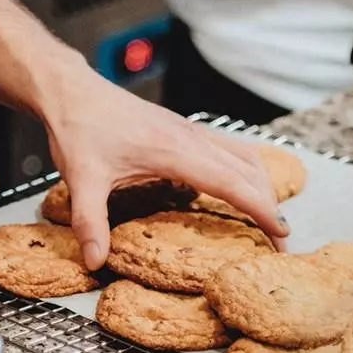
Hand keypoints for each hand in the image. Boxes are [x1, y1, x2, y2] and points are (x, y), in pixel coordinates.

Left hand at [39, 52, 288, 269]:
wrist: (71, 91)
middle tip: (281, 239)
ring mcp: (190, 130)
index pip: (234, 183)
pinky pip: (228, 148)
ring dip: (261, 184)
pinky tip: (237, 186)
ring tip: (268, 216)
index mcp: (176, 151)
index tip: (281, 236)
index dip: (262, 210)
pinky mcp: (183, 128)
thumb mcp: (81, 179)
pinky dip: (245, 170)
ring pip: (244, 155)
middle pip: (250, 170)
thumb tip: (95, 261)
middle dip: (271, 204)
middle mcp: (192, 137)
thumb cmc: (78, 129)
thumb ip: (90, 223)